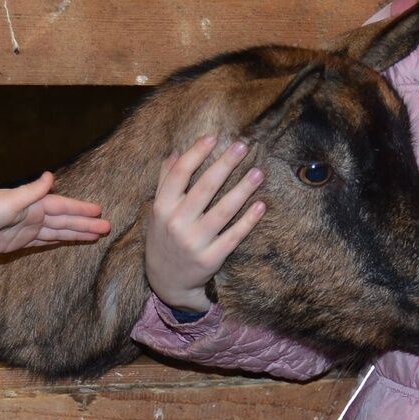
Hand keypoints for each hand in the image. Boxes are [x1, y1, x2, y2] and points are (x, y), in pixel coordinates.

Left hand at [0, 173, 109, 254]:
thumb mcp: (10, 200)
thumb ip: (32, 191)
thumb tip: (51, 175)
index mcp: (34, 203)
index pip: (63, 206)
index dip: (81, 209)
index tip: (99, 211)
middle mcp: (35, 215)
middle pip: (66, 220)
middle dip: (86, 223)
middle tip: (107, 227)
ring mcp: (29, 229)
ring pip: (59, 231)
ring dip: (77, 233)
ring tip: (96, 235)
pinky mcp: (21, 243)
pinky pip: (46, 241)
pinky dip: (59, 240)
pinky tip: (71, 239)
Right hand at [144, 136, 264, 312]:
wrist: (167, 282)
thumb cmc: (164, 239)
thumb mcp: (158, 211)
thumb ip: (165, 182)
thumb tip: (176, 151)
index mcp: (162, 208)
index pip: (178, 175)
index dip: (196, 154)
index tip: (213, 137)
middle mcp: (177, 224)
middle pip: (204, 188)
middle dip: (224, 165)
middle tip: (243, 146)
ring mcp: (194, 242)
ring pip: (223, 211)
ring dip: (242, 189)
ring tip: (258, 172)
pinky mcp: (211, 258)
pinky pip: (234, 236)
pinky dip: (248, 221)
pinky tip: (260, 205)